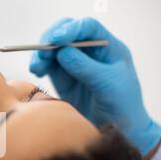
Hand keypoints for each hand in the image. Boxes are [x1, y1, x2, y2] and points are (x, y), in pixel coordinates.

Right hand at [30, 17, 160, 155]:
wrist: (119, 131)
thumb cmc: (123, 106)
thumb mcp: (108, 84)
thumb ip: (85, 67)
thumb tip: (63, 51)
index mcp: (108, 47)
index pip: (88, 28)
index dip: (71, 29)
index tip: (56, 39)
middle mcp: (90, 52)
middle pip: (66, 33)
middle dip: (51, 40)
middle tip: (42, 53)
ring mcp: (75, 65)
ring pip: (53, 49)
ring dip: (42, 54)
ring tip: (36, 67)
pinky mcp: (63, 78)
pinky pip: (48, 65)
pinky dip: (40, 65)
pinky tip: (37, 71)